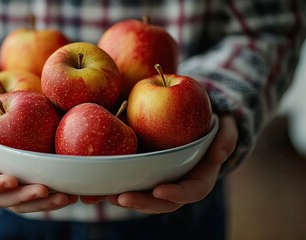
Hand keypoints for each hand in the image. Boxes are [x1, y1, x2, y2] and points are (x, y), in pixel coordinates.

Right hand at [0, 88, 77, 212]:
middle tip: (45, 190)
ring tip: (66, 197)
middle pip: (7, 199)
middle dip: (26, 198)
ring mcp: (11, 180)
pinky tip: (73, 188)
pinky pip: (40, 189)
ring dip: (45, 202)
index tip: (11, 179)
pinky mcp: (28, 175)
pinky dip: (55, 192)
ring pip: (26, 200)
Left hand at [105, 115, 237, 213]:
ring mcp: (159, 178)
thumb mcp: (225, 124)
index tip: (159, 190)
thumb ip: (227, 136)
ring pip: (141, 194)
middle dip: (142, 202)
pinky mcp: (143, 169)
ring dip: (121, 197)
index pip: (192, 191)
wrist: (194, 116)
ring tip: (101, 195)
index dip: (177, 194)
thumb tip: (221, 155)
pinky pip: (129, 179)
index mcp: (199, 176)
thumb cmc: (212, 121)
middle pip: (161, 201)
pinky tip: (96, 181)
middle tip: (122, 198)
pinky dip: (113, 182)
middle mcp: (178, 182)